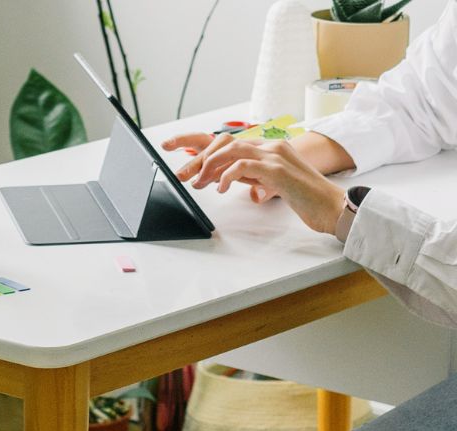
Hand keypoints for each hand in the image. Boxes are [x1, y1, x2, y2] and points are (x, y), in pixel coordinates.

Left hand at [162, 133, 344, 234]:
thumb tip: (222, 175)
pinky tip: (219, 189)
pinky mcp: (278, 169)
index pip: (229, 141)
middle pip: (225, 143)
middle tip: (184, 175)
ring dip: (209, 166)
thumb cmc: (304, 198)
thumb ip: (248, 175)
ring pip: (231, 150)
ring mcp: (276, 155)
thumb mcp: (269, 183)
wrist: (333, 207)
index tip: (180, 154)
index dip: (202, 146)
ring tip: (199, 182)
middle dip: (200, 157)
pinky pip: (243, 166)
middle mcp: (271, 146)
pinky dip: (226, 176)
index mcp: (269, 148)